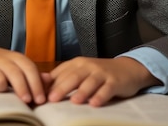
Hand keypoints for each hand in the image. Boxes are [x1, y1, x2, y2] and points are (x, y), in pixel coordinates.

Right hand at [0, 42, 48, 104]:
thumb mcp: (14, 67)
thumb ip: (30, 74)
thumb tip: (48, 81)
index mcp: (20, 59)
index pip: (34, 69)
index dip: (41, 83)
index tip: (46, 99)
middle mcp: (11, 58)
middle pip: (28, 69)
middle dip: (35, 85)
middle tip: (40, 101)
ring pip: (14, 73)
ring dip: (22, 87)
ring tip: (27, 100)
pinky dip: (1, 84)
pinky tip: (2, 91)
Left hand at [45, 56, 160, 106]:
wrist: (127, 69)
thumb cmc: (98, 74)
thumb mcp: (80, 71)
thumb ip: (62, 77)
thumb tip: (40, 82)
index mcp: (77, 64)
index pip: (61, 73)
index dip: (50, 84)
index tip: (39, 95)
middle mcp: (88, 66)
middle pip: (74, 77)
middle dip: (62, 88)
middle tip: (52, 99)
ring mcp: (102, 73)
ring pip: (90, 82)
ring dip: (82, 91)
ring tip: (74, 102)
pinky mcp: (115, 81)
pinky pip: (107, 89)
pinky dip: (101, 96)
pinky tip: (95, 104)